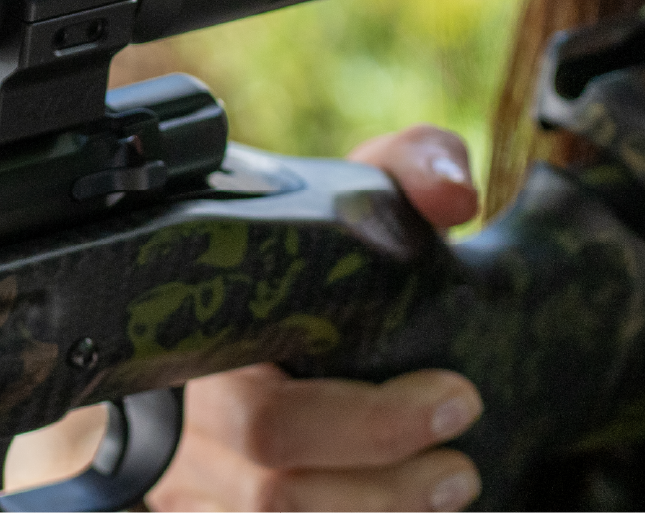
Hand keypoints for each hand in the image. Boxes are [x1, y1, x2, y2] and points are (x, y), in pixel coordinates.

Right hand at [146, 124, 484, 512]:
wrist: (224, 307)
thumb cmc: (288, 258)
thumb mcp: (346, 193)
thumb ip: (406, 166)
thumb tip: (452, 196)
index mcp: (204, 340)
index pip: (263, 408)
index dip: (362, 423)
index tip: (452, 393)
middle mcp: (183, 419)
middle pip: (270, 474)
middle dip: (385, 461)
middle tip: (462, 420)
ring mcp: (186, 475)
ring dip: (380, 510)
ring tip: (454, 479)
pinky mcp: (196, 506)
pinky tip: (400, 510)